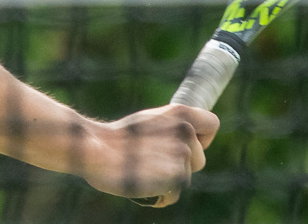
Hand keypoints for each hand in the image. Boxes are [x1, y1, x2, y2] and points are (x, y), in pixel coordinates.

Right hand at [79, 104, 218, 205]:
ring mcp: (182, 154)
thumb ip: (172, 127)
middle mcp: (185, 131)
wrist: (95, 150)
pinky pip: (175, 193)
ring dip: (169, 179)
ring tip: (145, 170)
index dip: (202, 138)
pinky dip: (161, 194)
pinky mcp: (176, 176)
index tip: (184, 144)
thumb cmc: (117, 138)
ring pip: (186, 177)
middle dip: (182, 165)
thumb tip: (188, 137)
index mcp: (179, 112)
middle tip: (153, 160)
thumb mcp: (149, 121)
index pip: (212, 124)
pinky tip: (143, 183)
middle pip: (200, 159)